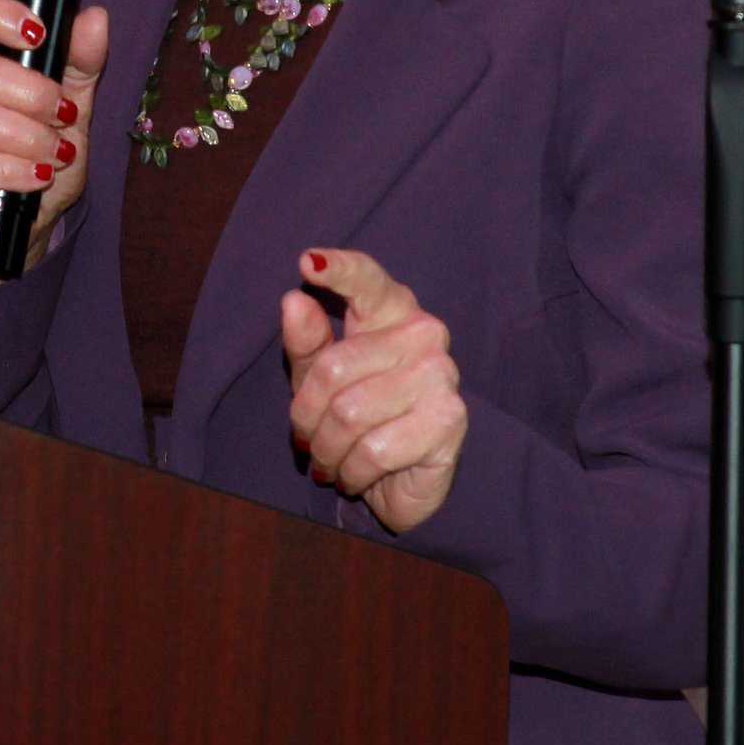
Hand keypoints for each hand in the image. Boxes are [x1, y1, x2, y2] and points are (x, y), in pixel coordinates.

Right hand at [0, 0, 110, 315]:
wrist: (23, 222)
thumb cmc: (41, 157)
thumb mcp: (73, 108)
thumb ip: (81, 63)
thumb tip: (94, 19)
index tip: (38, 35)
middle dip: (31, 97)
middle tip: (62, 118)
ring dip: (24, 140)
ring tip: (52, 156)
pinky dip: (3, 171)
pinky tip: (31, 177)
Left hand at [281, 248, 467, 532]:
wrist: (400, 481)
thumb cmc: (357, 416)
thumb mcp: (318, 377)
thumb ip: (307, 341)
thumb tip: (294, 301)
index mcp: (391, 310)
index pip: (368, 279)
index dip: (340, 269)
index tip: (308, 262)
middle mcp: (424, 333)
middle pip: (334, 366)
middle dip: (307, 415)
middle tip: (306, 439)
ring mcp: (441, 375)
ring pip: (349, 412)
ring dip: (327, 449)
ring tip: (330, 459)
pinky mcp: (450, 420)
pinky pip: (374, 449)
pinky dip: (352, 471)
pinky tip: (356, 475)